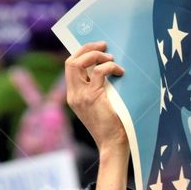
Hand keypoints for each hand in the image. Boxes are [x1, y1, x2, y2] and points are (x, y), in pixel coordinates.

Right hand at [64, 41, 127, 156]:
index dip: (81, 53)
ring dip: (97, 55)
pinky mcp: (93, 97)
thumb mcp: (100, 104)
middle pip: (71, 61)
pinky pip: (100, 72)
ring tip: (111, 58)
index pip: (70, 67)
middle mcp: (74, 95)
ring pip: (80, 63)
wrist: (112, 144)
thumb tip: (108, 68)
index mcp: (73, 96)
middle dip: (87, 48)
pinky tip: (120, 72)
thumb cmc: (112, 125)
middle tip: (103, 45)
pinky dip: (110, 67)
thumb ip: (98, 89)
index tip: (96, 48)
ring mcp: (81, 96)